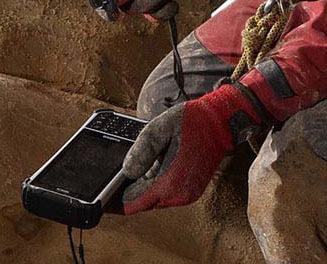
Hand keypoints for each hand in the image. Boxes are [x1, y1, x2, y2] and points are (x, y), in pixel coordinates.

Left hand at [120, 84, 265, 212]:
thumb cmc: (192, 122)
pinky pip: (167, 194)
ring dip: (146, 186)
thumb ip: (141, 151)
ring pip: (155, 199)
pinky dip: (157, 184)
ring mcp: (188, 194)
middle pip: (144, 202)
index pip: (135, 203)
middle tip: (121, 175)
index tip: (105, 197)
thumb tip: (126, 171)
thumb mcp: (159, 129)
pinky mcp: (192, 191)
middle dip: (131, 191)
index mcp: (171, 182)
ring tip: (146, 162)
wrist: (221, 122)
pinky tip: (158, 165)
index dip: (117, 201)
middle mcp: (180, 194)